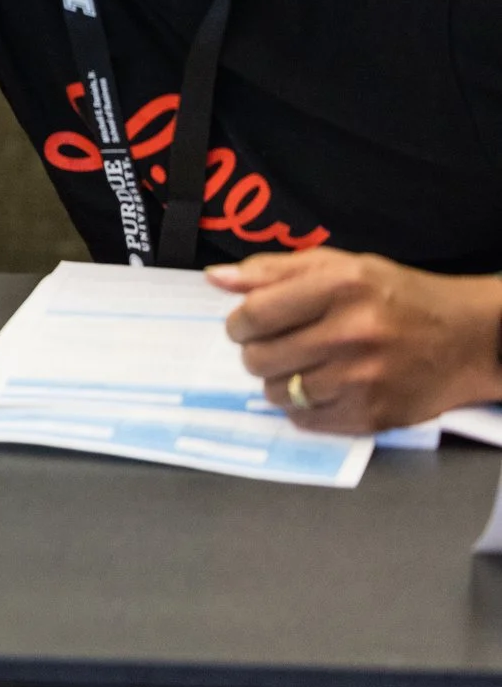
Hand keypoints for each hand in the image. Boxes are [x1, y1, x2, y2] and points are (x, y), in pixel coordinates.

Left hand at [209, 250, 501, 434]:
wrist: (469, 338)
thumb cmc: (398, 296)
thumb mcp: (341, 266)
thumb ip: (273, 270)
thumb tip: (215, 279)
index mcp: (340, 287)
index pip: (255, 314)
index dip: (238, 323)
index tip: (244, 325)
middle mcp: (351, 333)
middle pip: (259, 357)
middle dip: (257, 352)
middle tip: (278, 346)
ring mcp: (363, 379)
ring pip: (277, 392)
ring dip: (279, 381)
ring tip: (304, 366)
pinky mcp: (372, 415)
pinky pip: (306, 419)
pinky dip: (304, 406)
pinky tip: (324, 387)